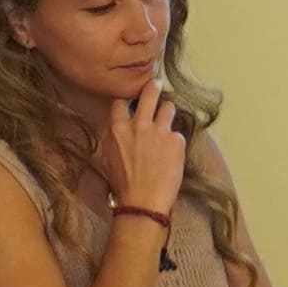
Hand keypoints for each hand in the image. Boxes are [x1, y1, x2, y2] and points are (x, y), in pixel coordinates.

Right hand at [100, 85, 188, 225]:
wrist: (143, 202)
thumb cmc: (123, 186)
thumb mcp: (109, 158)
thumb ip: (116, 138)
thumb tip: (121, 129)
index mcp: (118, 129)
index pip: (121, 102)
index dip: (128, 101)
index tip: (132, 101)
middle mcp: (139, 125)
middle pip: (149, 93)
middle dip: (153, 86)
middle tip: (156, 84)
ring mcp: (160, 131)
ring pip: (168, 107)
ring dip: (167, 112)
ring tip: (167, 120)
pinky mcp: (177, 141)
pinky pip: (178, 135)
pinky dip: (175, 143)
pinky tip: (171, 157)